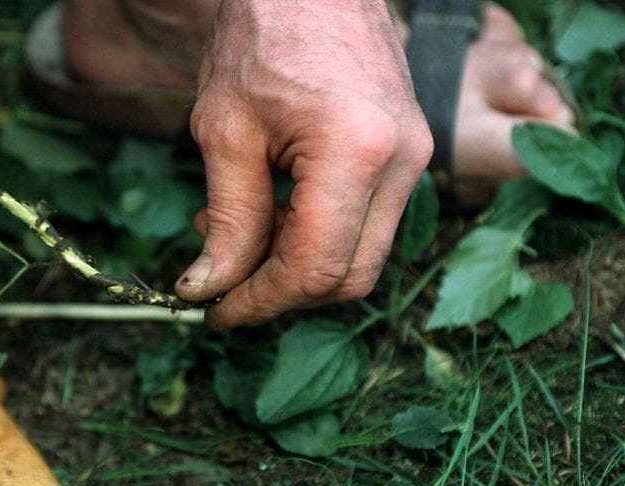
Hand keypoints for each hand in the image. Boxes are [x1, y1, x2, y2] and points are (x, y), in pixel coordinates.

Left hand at [175, 0, 432, 327]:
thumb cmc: (261, 35)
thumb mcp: (225, 130)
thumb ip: (226, 219)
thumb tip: (208, 288)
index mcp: (356, 150)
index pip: (315, 267)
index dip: (260, 301)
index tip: (214, 311)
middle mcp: (403, 161)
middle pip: (349, 275)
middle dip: (280, 289)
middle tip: (220, 274)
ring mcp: (416, 156)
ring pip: (361, 254)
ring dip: (296, 261)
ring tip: (233, 225)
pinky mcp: (410, 152)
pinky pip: (367, 221)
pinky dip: (317, 232)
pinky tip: (270, 205)